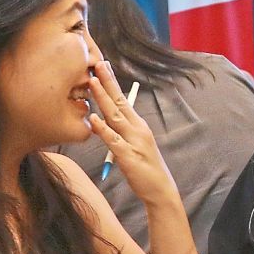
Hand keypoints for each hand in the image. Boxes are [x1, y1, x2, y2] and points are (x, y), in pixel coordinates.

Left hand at [87, 61, 177, 207]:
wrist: (160, 190)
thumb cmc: (146, 169)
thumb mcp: (133, 146)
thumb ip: (120, 133)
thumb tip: (102, 122)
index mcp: (139, 126)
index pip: (124, 99)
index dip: (113, 83)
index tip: (104, 66)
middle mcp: (138, 129)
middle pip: (120, 102)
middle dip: (108, 82)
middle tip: (98, 63)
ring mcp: (133, 141)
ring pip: (115, 116)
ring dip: (103, 98)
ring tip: (92, 82)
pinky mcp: (127, 156)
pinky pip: (113, 139)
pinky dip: (103, 128)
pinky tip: (94, 118)